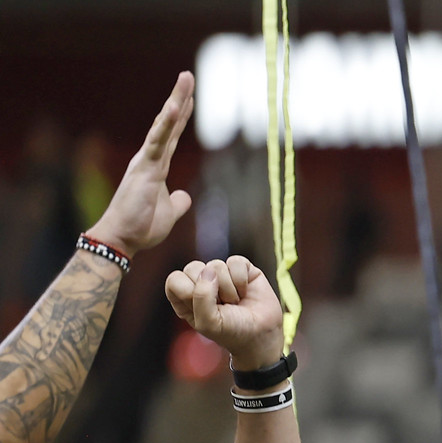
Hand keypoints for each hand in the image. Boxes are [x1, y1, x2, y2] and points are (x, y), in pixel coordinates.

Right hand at [84, 72, 194, 255]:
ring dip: (175, 102)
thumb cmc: (141, 226)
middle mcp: (150, 158)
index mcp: (157, 166)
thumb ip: (177, 202)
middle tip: (187, 75)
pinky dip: (166, 124)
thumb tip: (185, 196)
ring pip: (164, 126)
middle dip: (179, 99)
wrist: (123, 238)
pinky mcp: (145, 168)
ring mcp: (147, 161)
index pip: (172, 136)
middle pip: (169, 124)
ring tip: (185, 79)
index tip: (189, 98)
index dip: (181, 118)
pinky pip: (158, 142)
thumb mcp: (169, 213)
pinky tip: (175, 107)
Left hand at [166, 256, 283, 373]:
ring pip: (216, 265)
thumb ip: (200, 297)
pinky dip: (242, 280)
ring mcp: (220, 274)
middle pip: (193, 268)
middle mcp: (200, 282)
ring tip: (235, 302)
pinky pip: (236, 262)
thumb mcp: (208, 322)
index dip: (189, 291)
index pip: (175, 280)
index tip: (203, 308)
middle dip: (211, 290)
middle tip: (223, 306)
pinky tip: (245, 291)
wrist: (262, 335)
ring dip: (229, 289)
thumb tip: (210, 270)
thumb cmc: (232, 332)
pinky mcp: (240, 268)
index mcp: (185, 296)